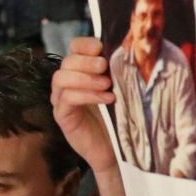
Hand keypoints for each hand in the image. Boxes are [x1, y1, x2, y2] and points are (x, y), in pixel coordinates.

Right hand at [51, 37, 125, 195]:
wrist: (118, 151)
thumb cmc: (121, 117)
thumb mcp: (122, 89)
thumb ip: (120, 71)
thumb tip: (135, 49)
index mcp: (81, 71)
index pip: (74, 47)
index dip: (84, 44)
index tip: (101, 48)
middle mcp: (67, 83)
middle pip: (66, 62)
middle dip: (86, 61)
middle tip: (105, 66)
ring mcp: (61, 100)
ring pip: (61, 78)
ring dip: (84, 78)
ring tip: (106, 84)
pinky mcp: (62, 116)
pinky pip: (66, 99)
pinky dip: (86, 95)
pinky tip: (106, 99)